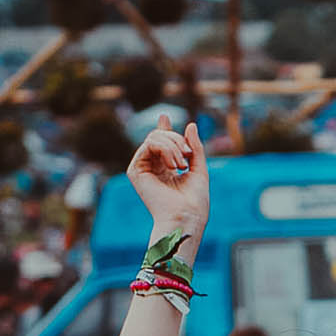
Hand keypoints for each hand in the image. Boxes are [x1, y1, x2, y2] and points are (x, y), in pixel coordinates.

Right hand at [127, 116, 208, 241]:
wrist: (187, 217)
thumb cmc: (195, 201)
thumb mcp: (199, 169)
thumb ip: (195, 148)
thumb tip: (190, 124)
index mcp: (166, 169)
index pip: (162, 143)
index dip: (164, 130)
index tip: (165, 117)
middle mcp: (153, 167)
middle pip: (160, 136)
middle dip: (177, 140)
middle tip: (188, 155)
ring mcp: (143, 168)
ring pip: (154, 138)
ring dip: (172, 146)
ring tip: (182, 165)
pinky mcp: (135, 170)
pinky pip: (149, 144)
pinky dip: (165, 149)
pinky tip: (173, 165)